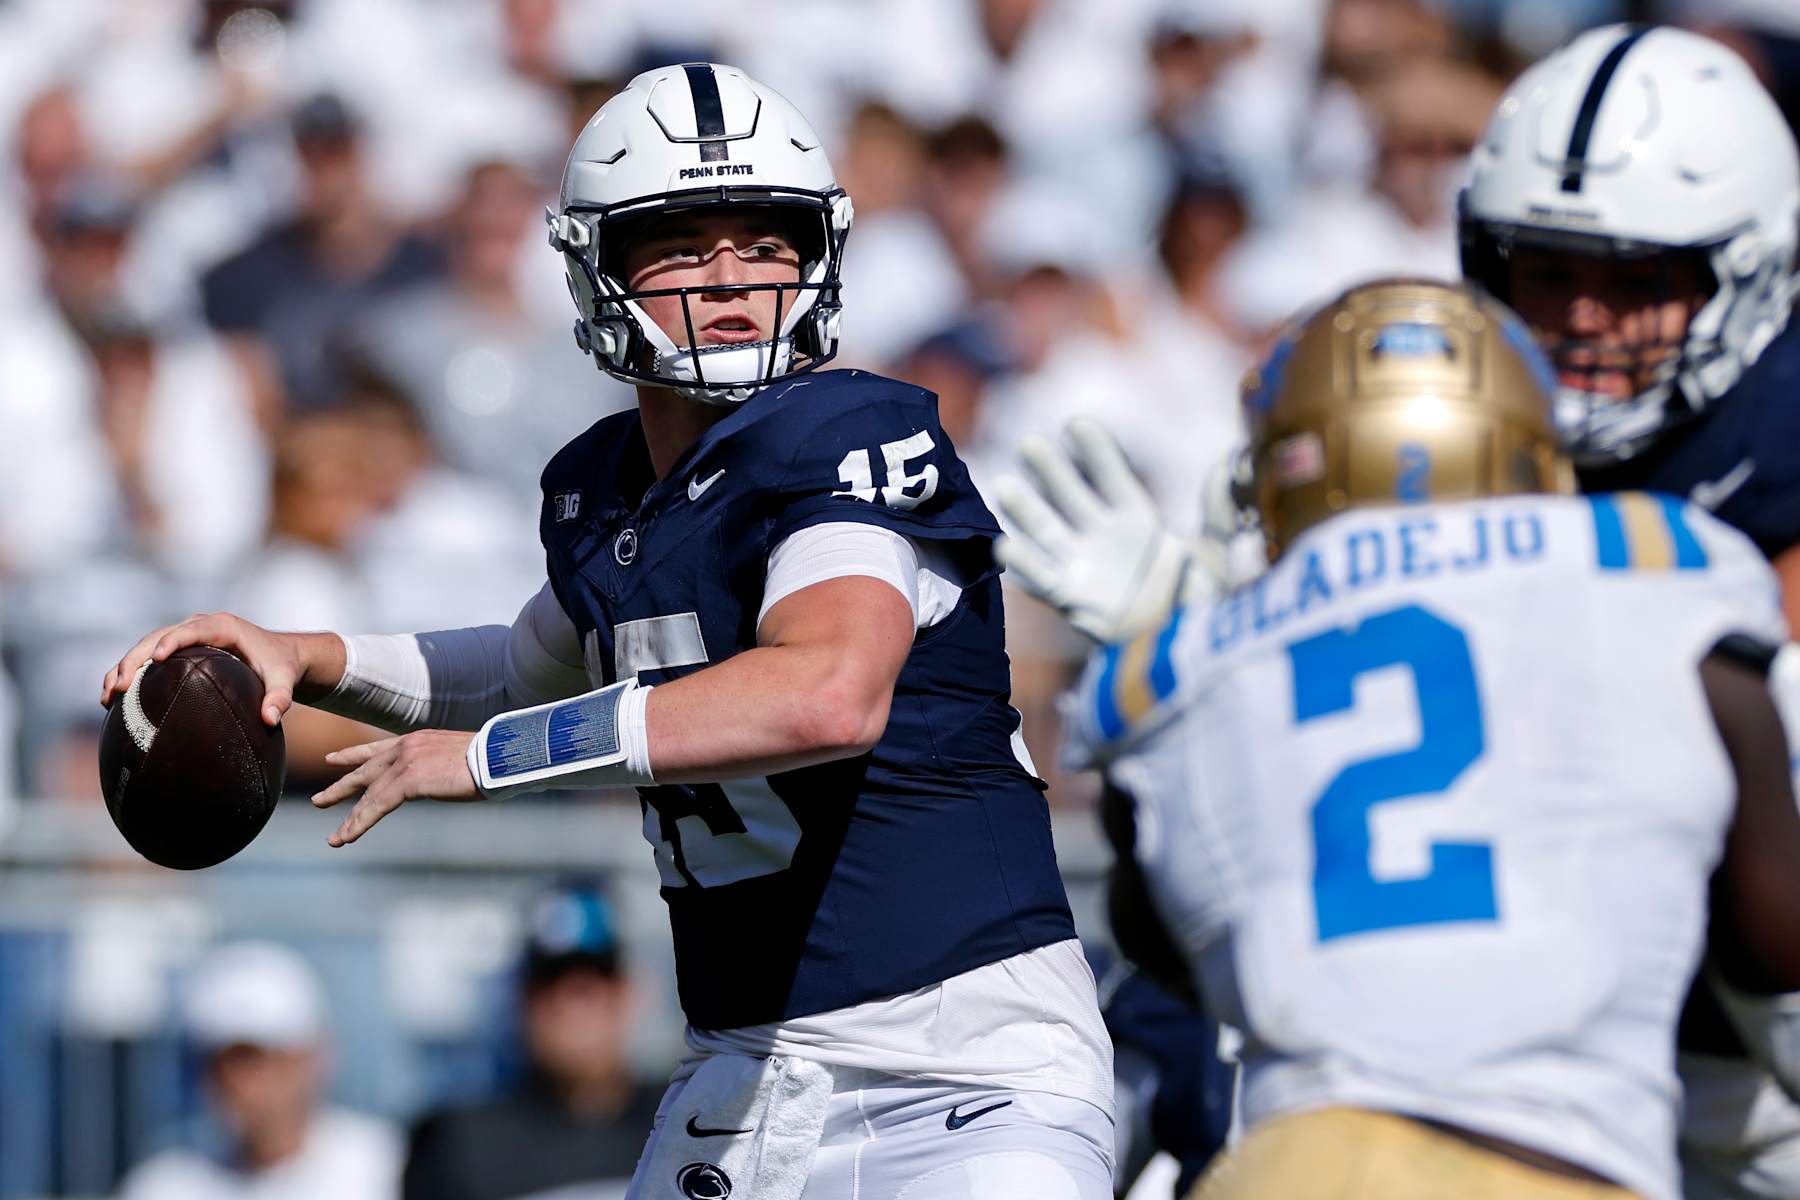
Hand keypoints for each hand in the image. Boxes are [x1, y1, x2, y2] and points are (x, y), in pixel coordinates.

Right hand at [101, 613, 316, 726]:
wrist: (280, 655)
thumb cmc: (281, 667)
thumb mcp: (284, 682)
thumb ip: (280, 698)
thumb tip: (270, 719)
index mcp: (223, 627)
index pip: (192, 630)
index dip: (172, 641)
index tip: (156, 659)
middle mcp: (200, 626)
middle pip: (158, 637)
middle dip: (135, 659)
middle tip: (119, 687)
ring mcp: (186, 635)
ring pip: (146, 646)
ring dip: (124, 668)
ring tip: (107, 697)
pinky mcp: (178, 648)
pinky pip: (148, 657)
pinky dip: (130, 674)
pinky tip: (113, 700)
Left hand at [311, 730, 478, 846]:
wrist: (499, 755)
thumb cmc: (492, 759)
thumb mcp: (458, 759)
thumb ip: (439, 767)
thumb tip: (442, 778)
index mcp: (416, 740)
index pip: (376, 748)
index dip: (352, 754)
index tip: (332, 758)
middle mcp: (405, 747)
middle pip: (364, 770)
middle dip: (340, 787)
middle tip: (318, 801)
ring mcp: (405, 762)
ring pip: (368, 794)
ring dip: (350, 819)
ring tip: (334, 838)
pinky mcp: (408, 780)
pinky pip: (376, 806)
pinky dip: (359, 824)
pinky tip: (346, 838)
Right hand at [994, 419, 1200, 642]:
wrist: (1185, 650)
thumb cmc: (1201, 599)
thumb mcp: (1217, 553)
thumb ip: (1221, 511)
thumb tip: (1234, 466)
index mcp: (1135, 519)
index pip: (1111, 477)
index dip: (1095, 452)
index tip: (1077, 425)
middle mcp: (1102, 536)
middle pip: (1071, 496)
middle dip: (1050, 472)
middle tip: (1029, 445)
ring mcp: (1084, 567)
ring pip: (1048, 532)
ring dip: (1025, 511)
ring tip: (1005, 488)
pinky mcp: (1073, 600)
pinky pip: (1043, 580)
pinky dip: (1023, 564)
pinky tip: (1005, 545)